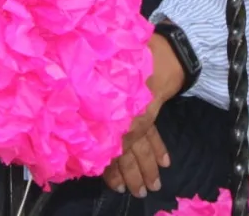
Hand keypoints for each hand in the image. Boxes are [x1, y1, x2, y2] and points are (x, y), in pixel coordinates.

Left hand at [102, 32, 183, 197]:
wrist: (152, 54)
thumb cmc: (117, 66)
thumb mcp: (98, 90)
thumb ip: (94, 115)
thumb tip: (83, 137)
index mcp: (115, 122)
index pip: (113, 154)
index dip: (114, 172)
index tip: (116, 187)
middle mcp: (129, 125)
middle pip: (132, 156)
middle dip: (135, 176)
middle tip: (140, 193)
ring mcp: (142, 119)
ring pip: (145, 149)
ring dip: (149, 169)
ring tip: (154, 185)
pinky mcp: (151, 111)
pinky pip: (156, 134)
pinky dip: (159, 148)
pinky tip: (165, 162)